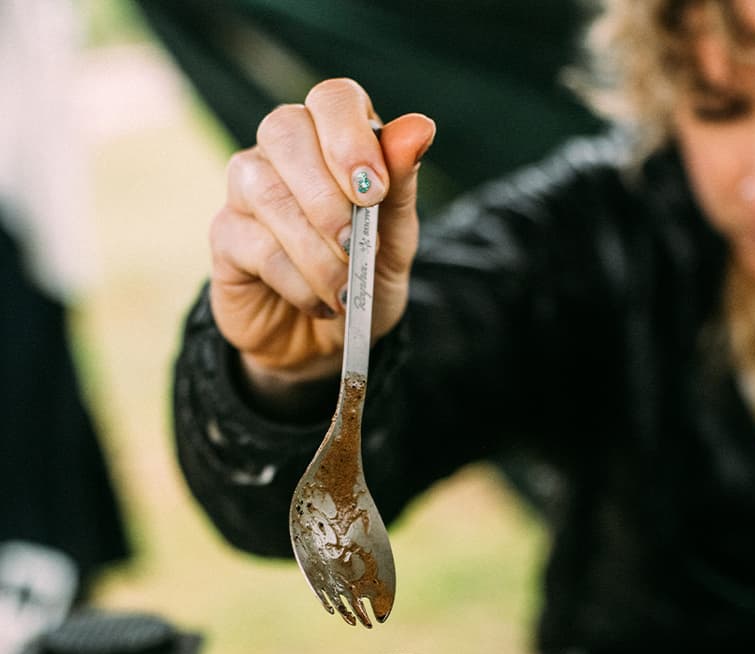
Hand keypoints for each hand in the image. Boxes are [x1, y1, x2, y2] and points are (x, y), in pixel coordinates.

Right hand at [209, 78, 435, 387]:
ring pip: (265, 191)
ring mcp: (246, 193)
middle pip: (284, 129)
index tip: (374, 191)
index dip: (350, 137)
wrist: (327, 343)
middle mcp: (282, 155)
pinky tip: (319, 302)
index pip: (332, 99)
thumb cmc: (362, 280)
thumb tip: (420, 128)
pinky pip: (254, 245)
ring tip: (343, 288)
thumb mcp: (396, 240)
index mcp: (332, 140)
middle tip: (354, 243)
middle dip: (325, 192)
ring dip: (313, 248)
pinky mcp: (225, 239)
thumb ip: (401, 184)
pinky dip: (296, 280)